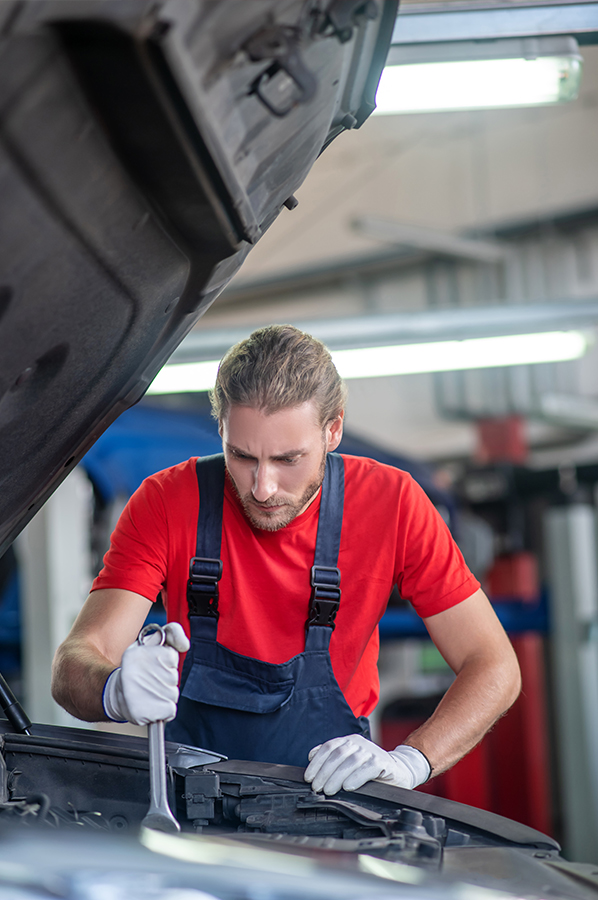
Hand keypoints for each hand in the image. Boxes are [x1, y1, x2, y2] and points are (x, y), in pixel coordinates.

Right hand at [102, 622, 189, 724]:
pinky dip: (164, 710)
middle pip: (174, 676)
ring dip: (165, 694)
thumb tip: (185, 645)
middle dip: (167, 679)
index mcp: (137, 654)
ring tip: (149, 692)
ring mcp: (141, 693)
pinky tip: (151, 705)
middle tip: (151, 680)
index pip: (172, 656)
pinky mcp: (145, 713)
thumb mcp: (151, 642)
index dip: (167, 661)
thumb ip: (172, 634)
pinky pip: (171, 710)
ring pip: (173, 694)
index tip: (154, 664)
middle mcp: (137, 673)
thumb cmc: (138, 668)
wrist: (118, 696)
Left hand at [304, 735, 429, 794]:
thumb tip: (311, 756)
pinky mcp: (382, 763)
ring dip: (337, 777)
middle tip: (317, 787)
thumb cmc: (369, 770)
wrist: (397, 771)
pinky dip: (356, 778)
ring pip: (351, 761)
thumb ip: (332, 759)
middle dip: (324, 772)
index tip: (308, 777)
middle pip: (338, 754)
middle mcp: (359, 743)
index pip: (329, 747)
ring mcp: (371, 752)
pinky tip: (348, 787)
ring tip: (328, 790)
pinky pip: (367, 769)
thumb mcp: (349, 762)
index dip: (317, 762)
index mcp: (349, 741)